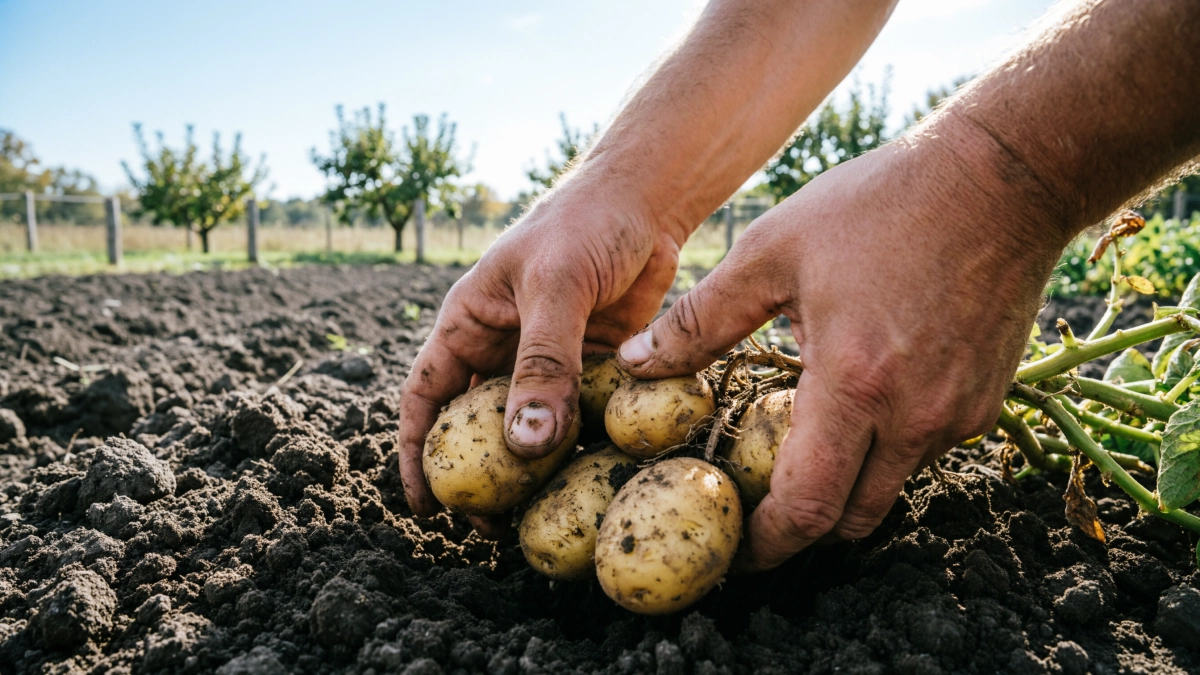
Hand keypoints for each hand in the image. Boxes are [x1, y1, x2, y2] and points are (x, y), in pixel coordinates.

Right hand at [398, 184, 684, 534]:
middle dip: (481, 475)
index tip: (424, 504)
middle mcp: (503, 349)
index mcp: (469, 324)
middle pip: (479, 425)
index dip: (417, 451)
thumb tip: (526, 443)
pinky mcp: (595, 369)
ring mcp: (551, 362)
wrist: (647, 199)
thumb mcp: (556, 287)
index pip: (425, 396)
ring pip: (533, 428)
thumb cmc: (584, 223)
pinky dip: (584, 447)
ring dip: (536, 470)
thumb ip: (544, 361)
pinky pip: (582, 417)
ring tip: (543, 515)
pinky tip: (594, 478)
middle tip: (493, 527)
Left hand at [617, 118, 1070, 570]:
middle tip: (756, 514)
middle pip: (848, 520)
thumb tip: (634, 365)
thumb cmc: (878, 204)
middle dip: (798, 531)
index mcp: (853, 384)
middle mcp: (913, 417)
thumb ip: (700, 318)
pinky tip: (858, 407)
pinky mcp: (987, 404)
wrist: (1001, 178)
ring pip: (888, 489)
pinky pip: (923, 453)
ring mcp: (958, 416)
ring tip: (800, 455)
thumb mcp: (772, 249)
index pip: (804, 507)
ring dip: (842, 488)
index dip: (764, 546)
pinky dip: (884, 451)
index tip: (732, 552)